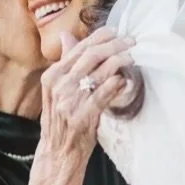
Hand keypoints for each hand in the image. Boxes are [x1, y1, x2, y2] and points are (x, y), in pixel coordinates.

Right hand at [38, 27, 133, 163]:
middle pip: (91, 55)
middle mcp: (59, 85)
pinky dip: (117, 84)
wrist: (57, 153)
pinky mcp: (82, 116)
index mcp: (52, 76)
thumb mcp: (57, 89)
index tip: (116, 32)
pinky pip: (104, 93)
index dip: (100, 37)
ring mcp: (70, 101)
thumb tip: (67, 35)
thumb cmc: (61, 120)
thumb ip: (66, 63)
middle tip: (131, 42)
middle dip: (115, 45)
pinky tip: (126, 80)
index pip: (78, 48)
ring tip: (132, 58)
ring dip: (120, 61)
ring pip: (100, 71)